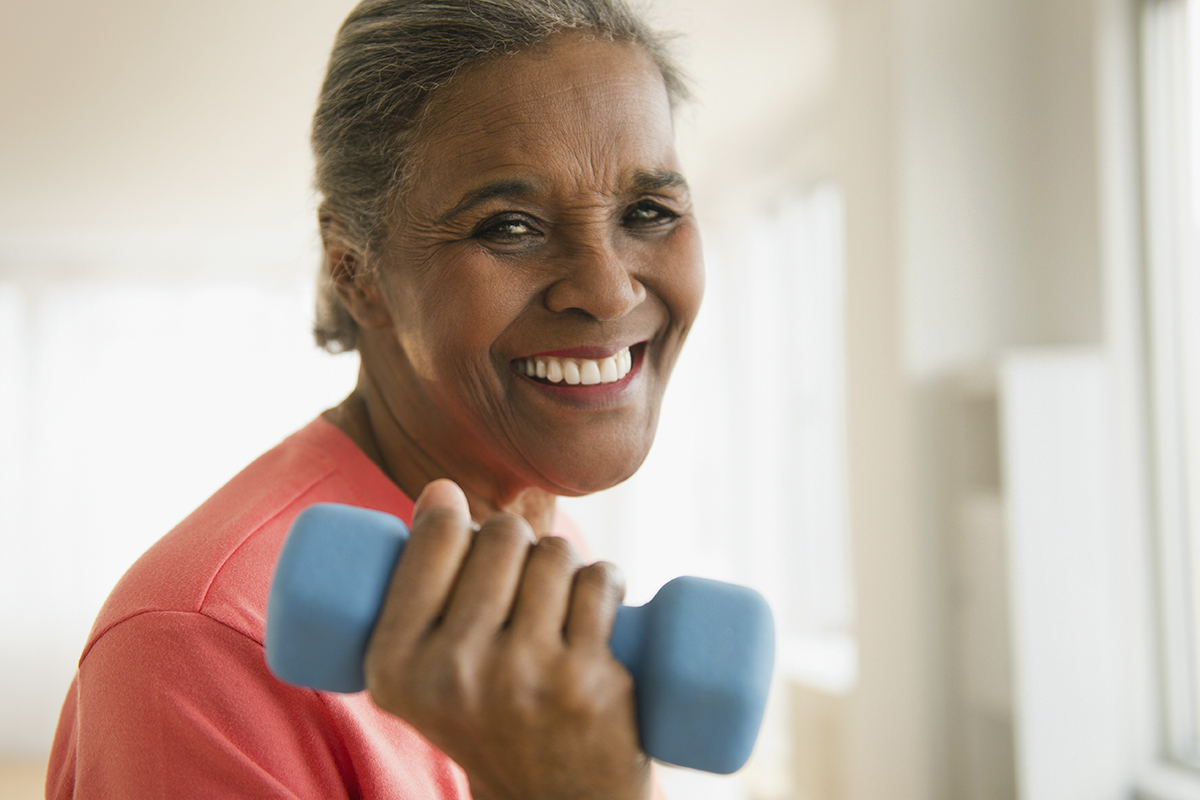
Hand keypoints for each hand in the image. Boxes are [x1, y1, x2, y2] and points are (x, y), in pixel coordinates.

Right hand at [363, 479, 650, 799]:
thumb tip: (440, 490)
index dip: (455, 514)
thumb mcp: (427, 676)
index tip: (469, 534)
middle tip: (524, 577)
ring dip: (565, 561)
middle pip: (498, 537)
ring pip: (554, 554)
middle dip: (518, 539)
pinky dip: (607, 579)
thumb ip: (418, 592)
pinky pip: (600, 582)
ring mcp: (522, 677)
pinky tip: (603, 597)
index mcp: (394, 667)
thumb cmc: (490, 720)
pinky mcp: (585, 681)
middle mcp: (452, 673)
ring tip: (563, 596)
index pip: (432, 539)